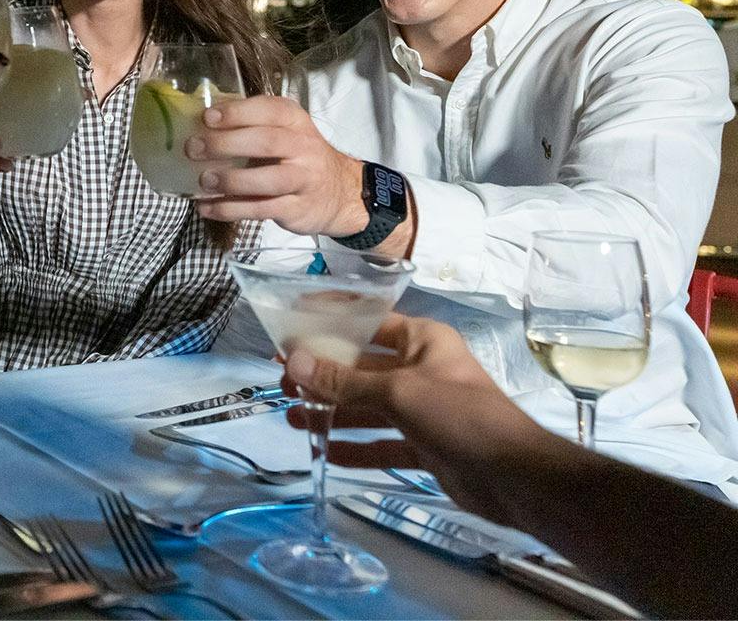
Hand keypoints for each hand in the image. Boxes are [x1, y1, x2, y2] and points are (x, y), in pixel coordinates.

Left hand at [185, 95, 370, 236]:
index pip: (269, 109)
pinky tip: (207, 207)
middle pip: (266, 142)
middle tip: (193, 149)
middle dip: (226, 144)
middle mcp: (303, 146)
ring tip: (203, 181)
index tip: (207, 117)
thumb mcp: (285, 131)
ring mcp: (304, 179)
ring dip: (231, 180)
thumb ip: (251, 125)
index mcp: (295, 120)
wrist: (340, 192)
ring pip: (268, 179)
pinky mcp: (297, 209)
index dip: (237, 112)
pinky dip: (231, 210)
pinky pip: (261, 209)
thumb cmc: (297, 156)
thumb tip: (198, 122)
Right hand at [280, 314, 562, 527]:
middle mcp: (420, 369)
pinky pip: (382, 441)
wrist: (515, 477)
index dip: (330, 322)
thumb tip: (292, 361)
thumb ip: (343, 380)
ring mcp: (422, 409)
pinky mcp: (424, 444)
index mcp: (422, 340)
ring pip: (368, 406)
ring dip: (333, 412)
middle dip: (324, 375)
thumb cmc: (460, 416)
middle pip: (362, 367)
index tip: (292, 325)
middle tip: (284, 383)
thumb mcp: (397, 392)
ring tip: (293, 418)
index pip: (368, 321)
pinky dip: (356, 446)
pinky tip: (325, 451)